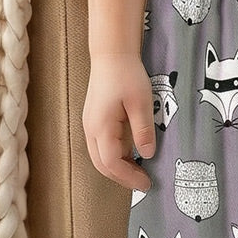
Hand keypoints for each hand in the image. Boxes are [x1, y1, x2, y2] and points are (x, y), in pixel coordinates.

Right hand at [83, 52, 155, 192]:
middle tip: (143, 183)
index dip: (129, 177)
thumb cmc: (126, 75)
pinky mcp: (94, 120)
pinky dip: (114, 157)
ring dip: (117, 168)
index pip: (112, 163)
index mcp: (101, 127)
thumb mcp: (141, 102)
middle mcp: (91, 129)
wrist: (111, 55)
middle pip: (102, 165)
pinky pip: (101, 147)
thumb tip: (147, 155)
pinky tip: (130, 156)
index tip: (147, 183)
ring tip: (138, 172)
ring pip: (99, 157)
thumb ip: (143, 130)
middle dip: (122, 177)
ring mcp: (90, 125)